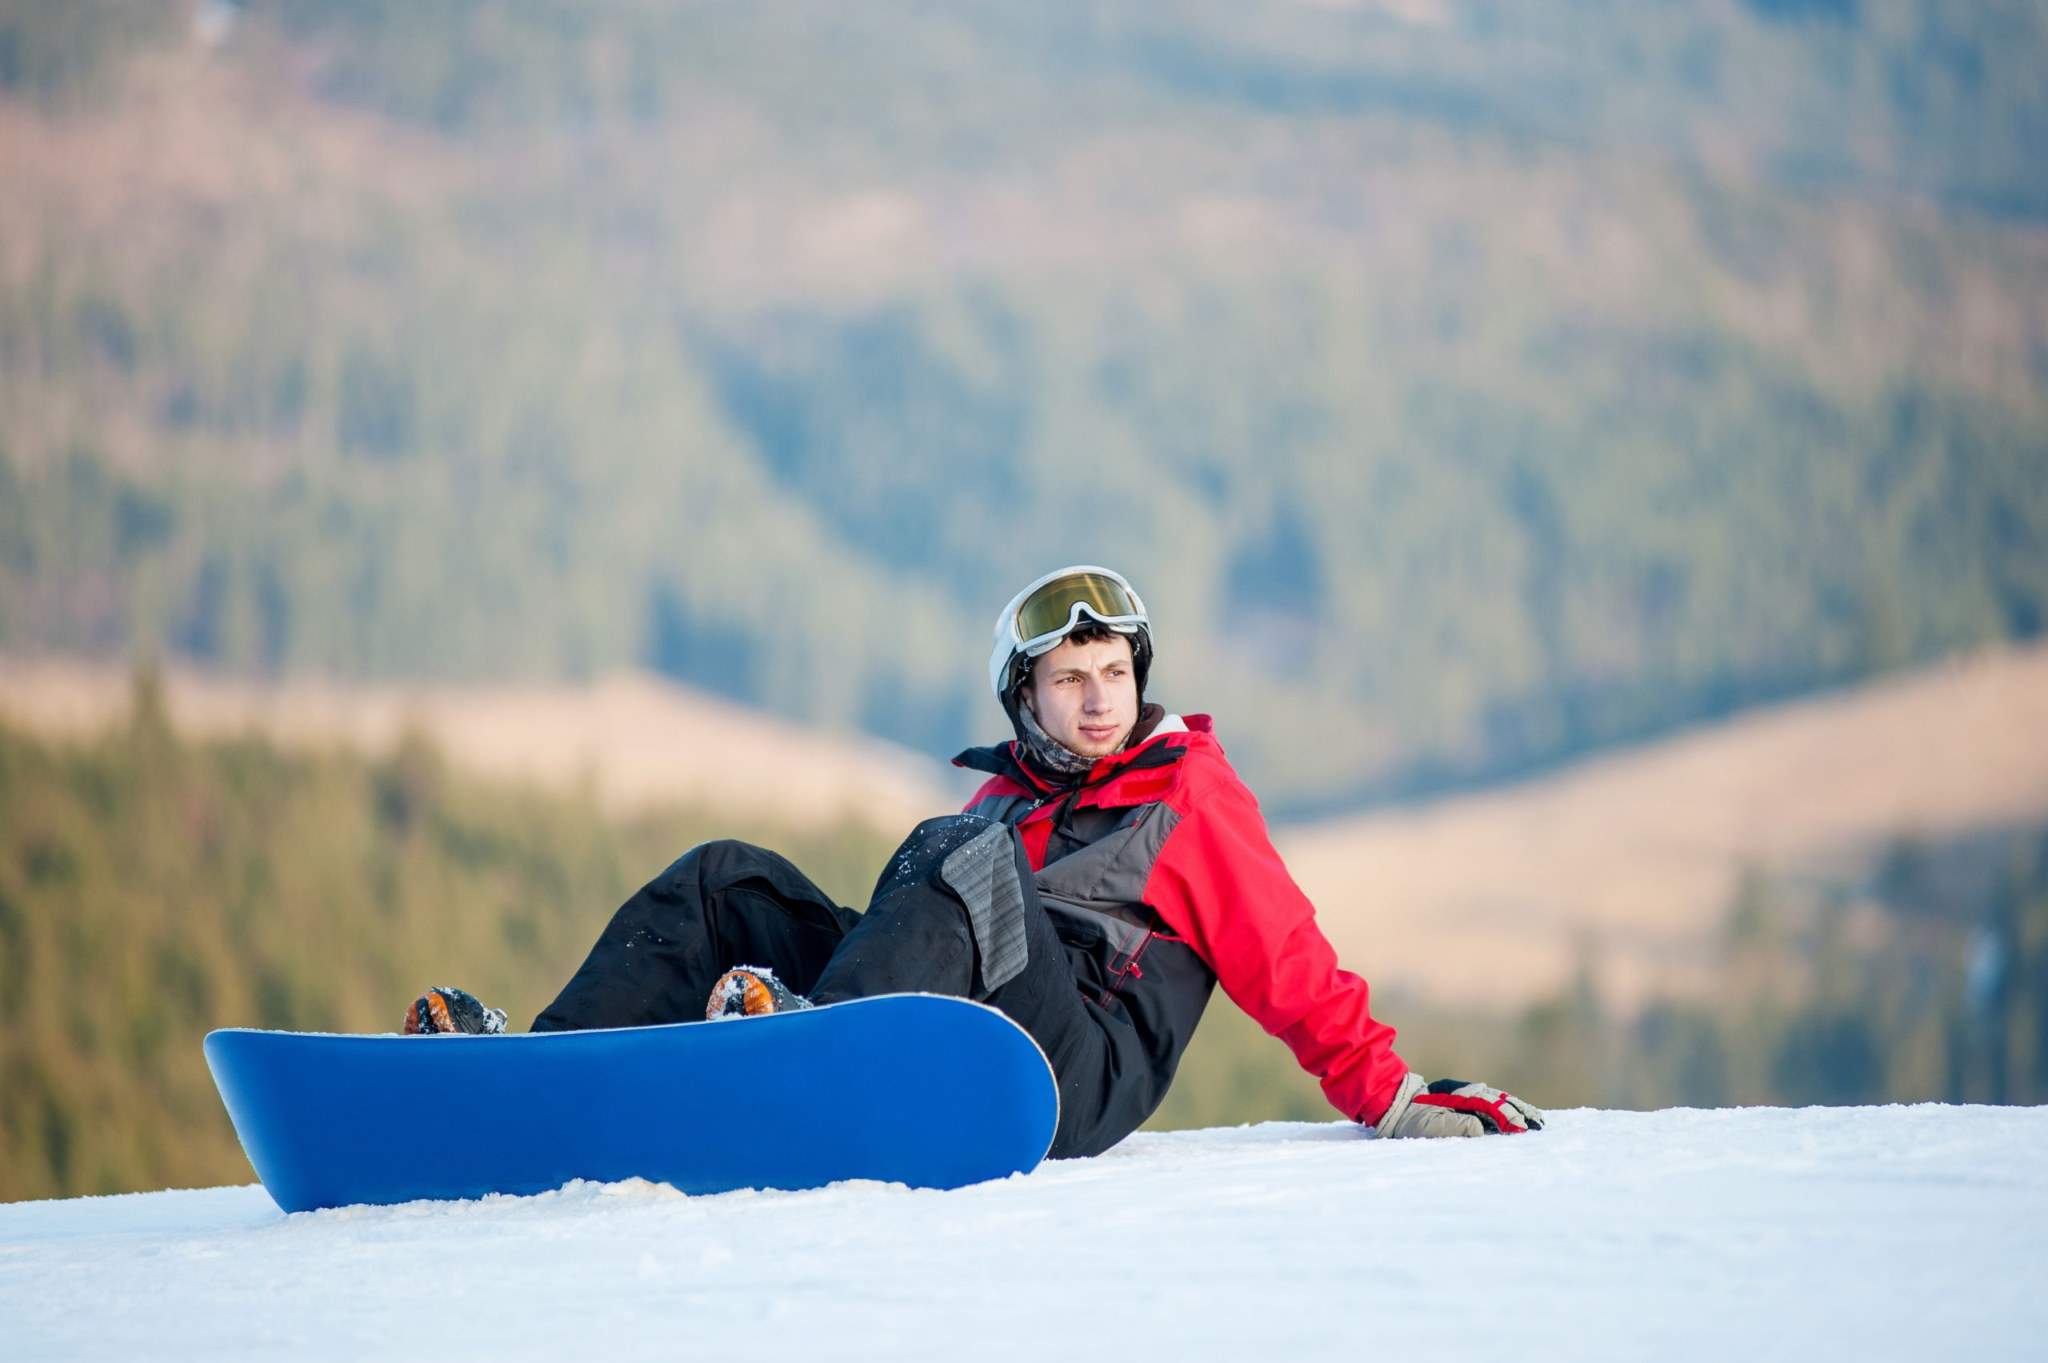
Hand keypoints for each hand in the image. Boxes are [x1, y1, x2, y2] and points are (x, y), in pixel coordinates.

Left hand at [1373, 1070, 1543, 1137]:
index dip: (1507, 1118)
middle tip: (1539, 1125)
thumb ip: (1456, 1127)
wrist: (1395, 1107)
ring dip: (1517, 1109)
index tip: (1522, 1129)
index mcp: (1458, 1097)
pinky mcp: (1466, 1102)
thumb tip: (1481, 1129)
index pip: (1489, 1106)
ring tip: (1536, 1121)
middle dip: (1519, 1112)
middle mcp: (1465, 1093)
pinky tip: (1519, 1117)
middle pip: (1498, 1100)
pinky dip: (1508, 1108)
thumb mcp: (1428, 1127)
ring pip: (1498, 1100)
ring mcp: (1466, 1095)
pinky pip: (1492, 1104)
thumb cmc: (1411, 1120)